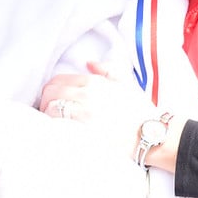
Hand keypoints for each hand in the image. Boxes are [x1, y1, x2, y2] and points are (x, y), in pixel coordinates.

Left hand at [40, 62, 155, 156]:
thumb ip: (106, 69)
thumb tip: (89, 62)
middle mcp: (86, 95)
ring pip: (50, 108)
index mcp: (94, 82)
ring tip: (51, 124)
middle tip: (49, 112)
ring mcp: (84, 113)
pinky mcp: (83, 132)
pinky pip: (56, 125)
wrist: (152, 134)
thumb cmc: (140, 112)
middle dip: (45, 101)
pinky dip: (51, 127)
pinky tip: (55, 133)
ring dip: (47, 116)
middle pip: (50, 92)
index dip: (51, 90)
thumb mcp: (126, 83)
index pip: (58, 80)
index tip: (53, 100)